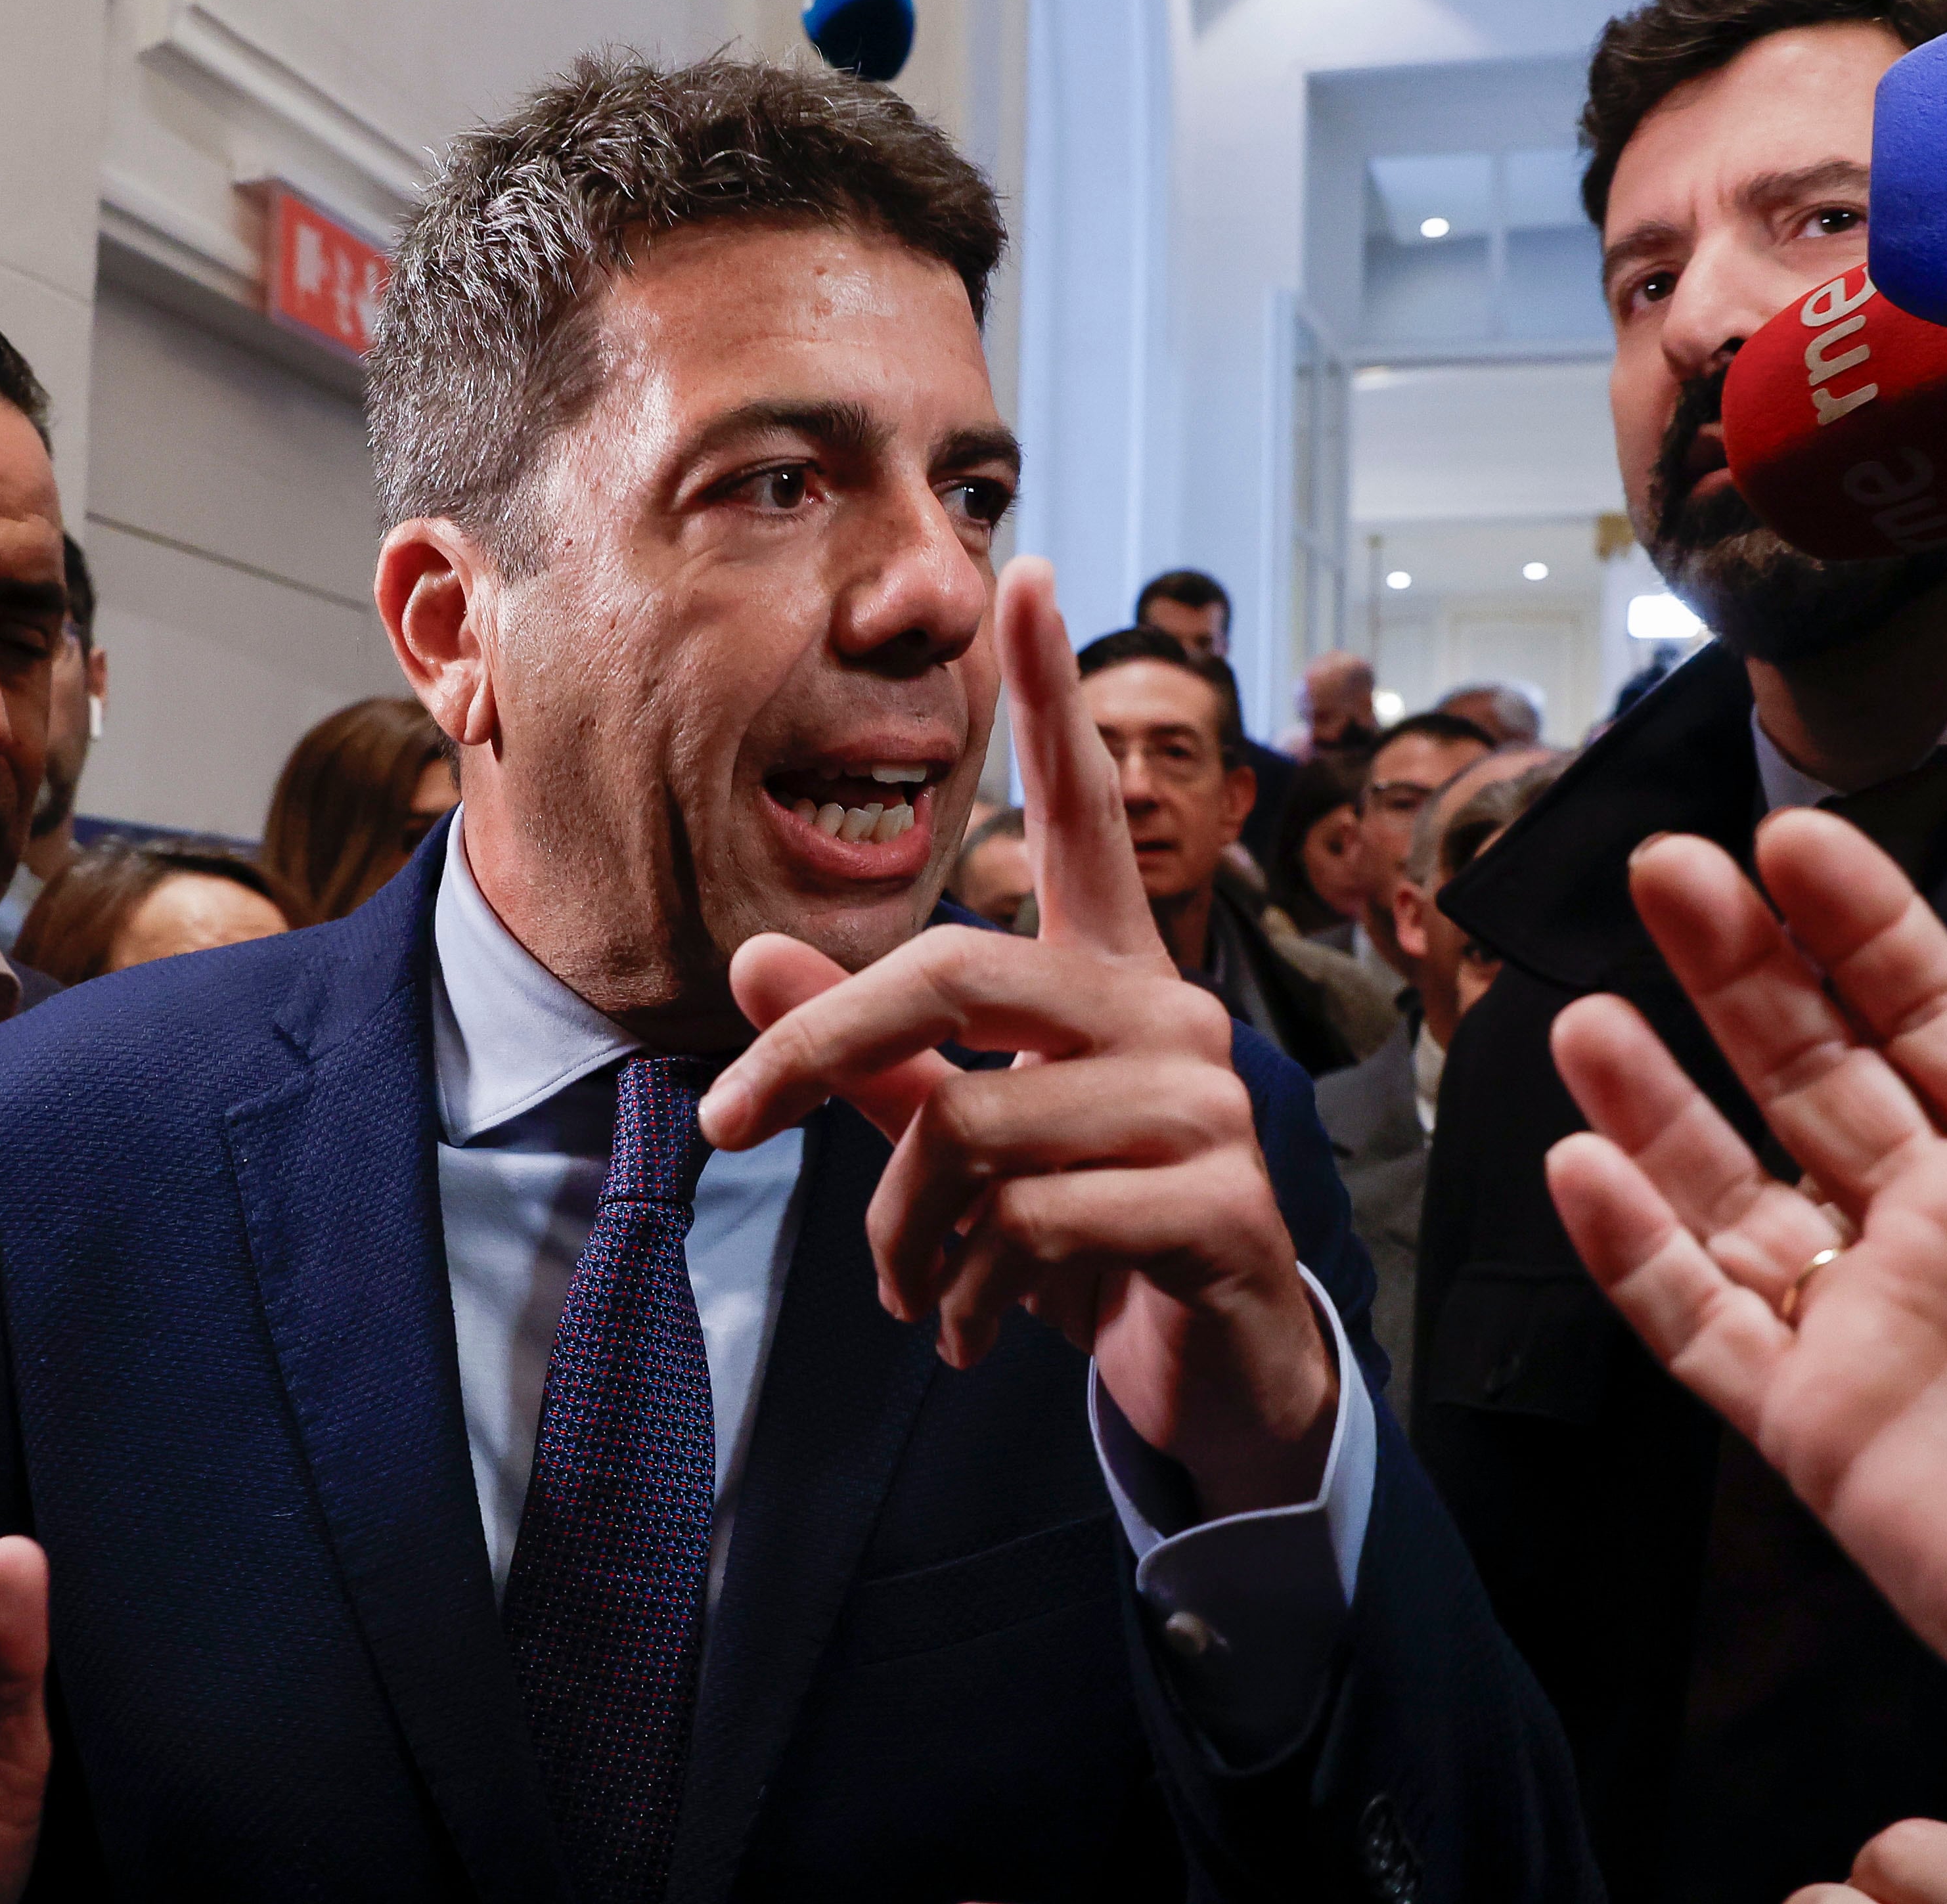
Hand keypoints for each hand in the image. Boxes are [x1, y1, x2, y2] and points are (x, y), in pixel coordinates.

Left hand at [702, 556, 1337, 1518]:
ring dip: (898, 1229)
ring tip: (909, 1292)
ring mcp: (1207, 1107)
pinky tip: (970, 1333)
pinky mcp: (1221, 1206)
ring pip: (972, 1124)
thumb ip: (867, 1057)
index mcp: (1112, 977)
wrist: (1216, 1375)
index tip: (1022, 571)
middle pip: (955, 972)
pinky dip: (967, 1294)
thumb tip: (744, 959)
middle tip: (725, 1125)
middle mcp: (1169, 1014)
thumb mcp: (958, 1139)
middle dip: (814, 1053)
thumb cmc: (1085, 1236)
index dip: (1053, 697)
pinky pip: (1032, 1223)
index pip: (1085, 814)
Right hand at [1545, 808, 1946, 1903]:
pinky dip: (1632, 1252)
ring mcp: (1879, 1323)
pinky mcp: (1822, 1421)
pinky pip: (1701, 1324)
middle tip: (1669, 870)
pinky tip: (1581, 1171)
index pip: (1938, 1007)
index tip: (1793, 841)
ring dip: (1656, 1099)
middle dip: (1736, 966)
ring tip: (1585, 1015)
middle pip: (1813, 1068)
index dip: (1861, 921)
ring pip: (1731, 1185)